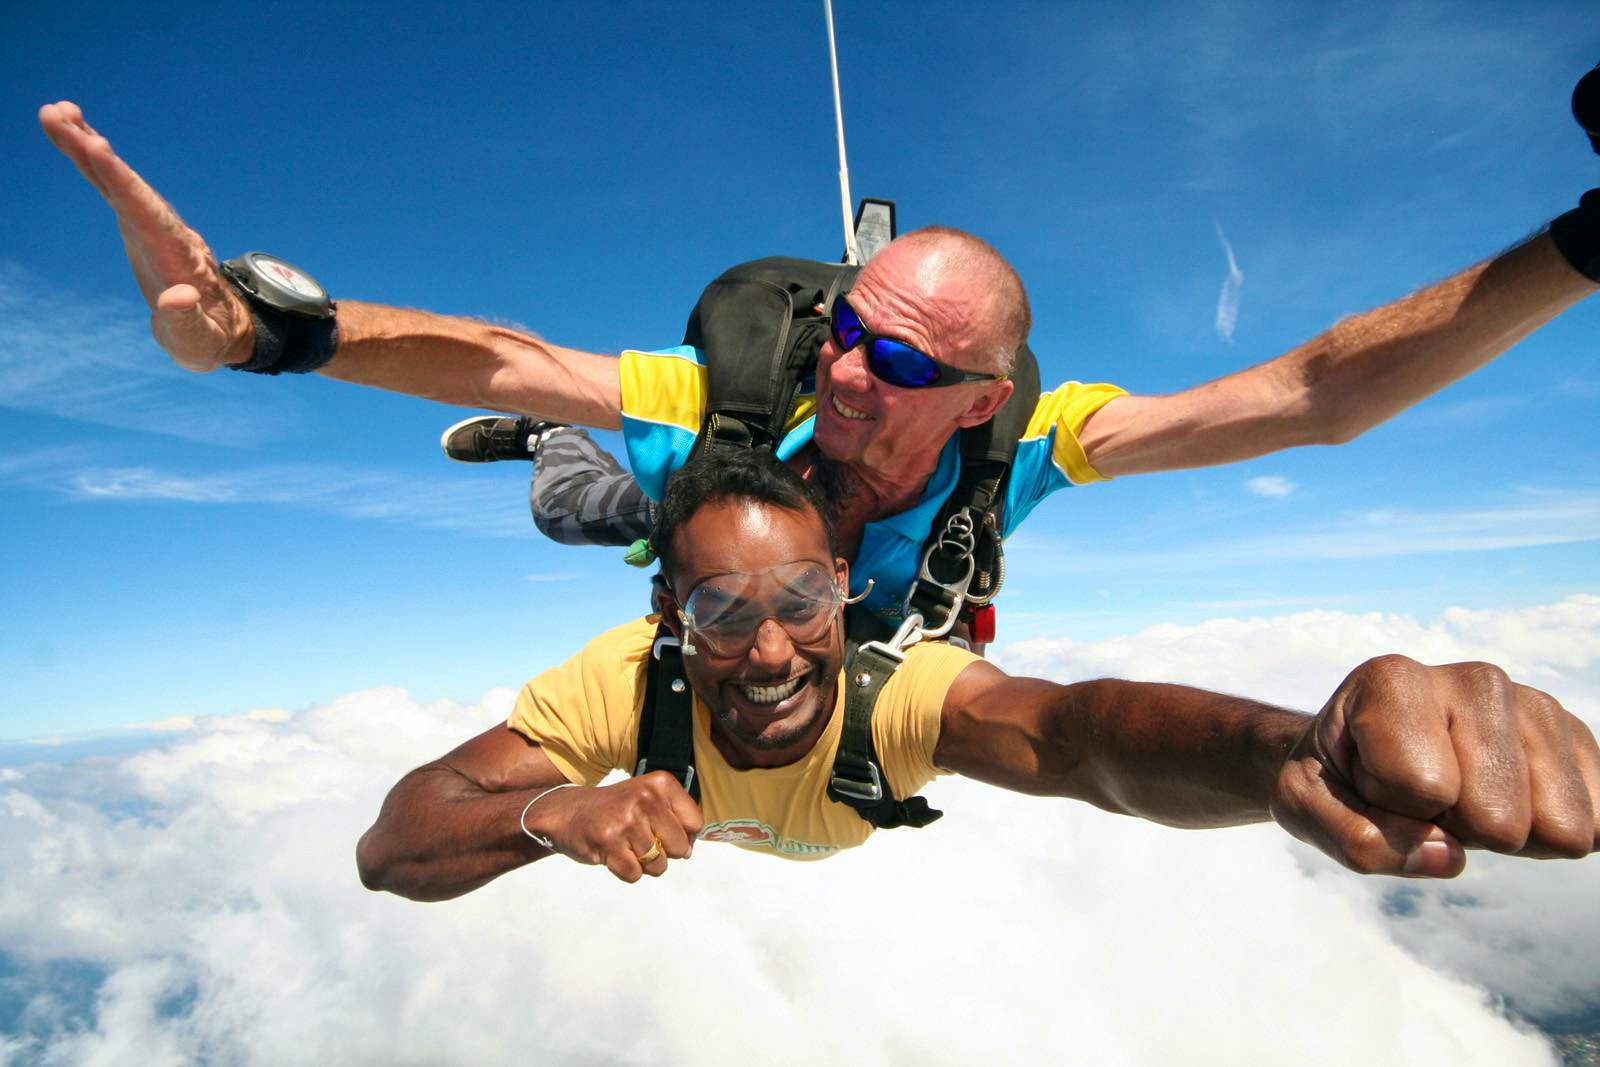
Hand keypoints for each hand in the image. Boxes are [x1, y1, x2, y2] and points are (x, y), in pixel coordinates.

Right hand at [39, 100, 253, 371]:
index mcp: (176, 256)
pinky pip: (115, 189)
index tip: (96, 147)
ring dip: (89, 147)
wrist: (225, 329)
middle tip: (58, 114)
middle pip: (127, 187)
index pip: (145, 212)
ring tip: (55, 113)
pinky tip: (75, 137)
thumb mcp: (198, 342)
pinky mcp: (140, 227)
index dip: (120, 180)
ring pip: (118, 182)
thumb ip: (187, 321)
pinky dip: (95, 164)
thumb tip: (178, 297)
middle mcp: (164, 232)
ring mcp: (152, 227)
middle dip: (95, 152)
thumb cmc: (208, 339)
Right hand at [531, 772, 703, 882]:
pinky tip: (614, 854)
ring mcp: (626, 821)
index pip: (695, 823)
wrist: (568, 813)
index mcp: (661, 783)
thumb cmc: (616, 810)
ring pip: (658, 865)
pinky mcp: (608, 842)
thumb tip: (689, 851)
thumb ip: (676, 820)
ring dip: (643, 864)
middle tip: (640, 838)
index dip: (683, 835)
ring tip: (625, 844)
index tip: (663, 830)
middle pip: (680, 848)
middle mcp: (646, 798)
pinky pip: (635, 875)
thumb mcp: (649, 798)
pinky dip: (626, 871)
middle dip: (663, 852)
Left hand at [1270, 655, 1599, 876]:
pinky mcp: (1579, 741)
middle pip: (1497, 817)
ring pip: (1558, 827)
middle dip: (1451, 825)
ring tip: (1459, 794)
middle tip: (1419, 793)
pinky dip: (1546, 837)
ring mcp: (1538, 706)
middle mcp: (1476, 679)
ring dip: (1500, 834)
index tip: (1368, 777)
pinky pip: (1596, 827)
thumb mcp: (1304, 808)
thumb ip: (1354, 839)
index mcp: (1395, 678)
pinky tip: (1505, 801)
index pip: (1421, 785)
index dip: (1388, 806)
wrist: (1365, 754)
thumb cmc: (1335, 777)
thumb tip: (1448, 855)